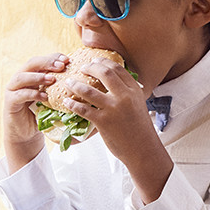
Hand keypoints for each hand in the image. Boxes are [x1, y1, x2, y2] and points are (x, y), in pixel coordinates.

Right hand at [3, 53, 69, 172]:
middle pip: (31, 63)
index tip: (68, 59)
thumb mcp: (52, 97)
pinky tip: (45, 97)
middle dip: (47, 62)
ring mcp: (13, 89)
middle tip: (61, 66)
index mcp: (31, 73)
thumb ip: (59, 87)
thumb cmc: (41, 113)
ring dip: (38, 76)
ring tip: (52, 79)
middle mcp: (20, 78)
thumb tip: (82, 81)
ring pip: (22, 77)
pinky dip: (33, 94)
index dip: (54, 57)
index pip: (42, 60)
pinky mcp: (10, 102)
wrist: (26, 132)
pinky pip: (20, 95)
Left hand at [62, 58, 173, 202]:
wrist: (143, 149)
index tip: (94, 60)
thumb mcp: (138, 105)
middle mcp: (124, 97)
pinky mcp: (103, 122)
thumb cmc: (140, 129)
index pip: (117, 69)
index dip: (103, 62)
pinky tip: (67, 101)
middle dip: (90, 67)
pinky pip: (83, 109)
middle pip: (104, 73)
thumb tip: (114, 84)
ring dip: (75, 85)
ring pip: (89, 91)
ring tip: (68, 82)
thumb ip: (127, 93)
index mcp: (134, 90)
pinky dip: (73, 104)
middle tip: (81, 67)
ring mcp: (113, 109)